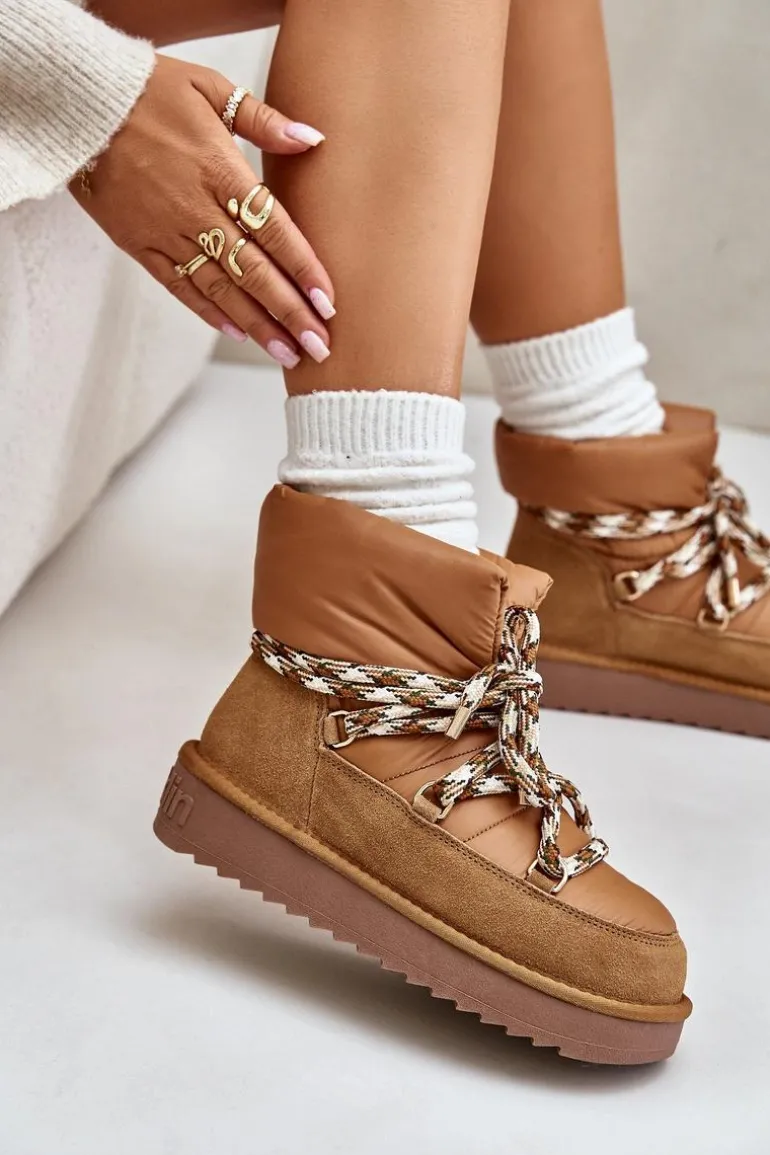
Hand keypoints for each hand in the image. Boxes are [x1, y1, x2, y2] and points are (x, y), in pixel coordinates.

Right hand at [71, 54, 334, 367]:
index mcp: (220, 170)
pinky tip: (239, 334)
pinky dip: (210, 313)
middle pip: (254, 272)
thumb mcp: (209, 88)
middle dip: (290, 314)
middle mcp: (197, 210)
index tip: (328, 304)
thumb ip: (263, 119)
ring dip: (258, 325)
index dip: (303, 270)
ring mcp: (167, 232)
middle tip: (319, 347)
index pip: (274, 231)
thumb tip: (312, 138)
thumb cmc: (147, 89)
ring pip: (221, 289)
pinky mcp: (140, 246)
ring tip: (288, 353)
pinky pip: (180, 287)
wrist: (75, 104)